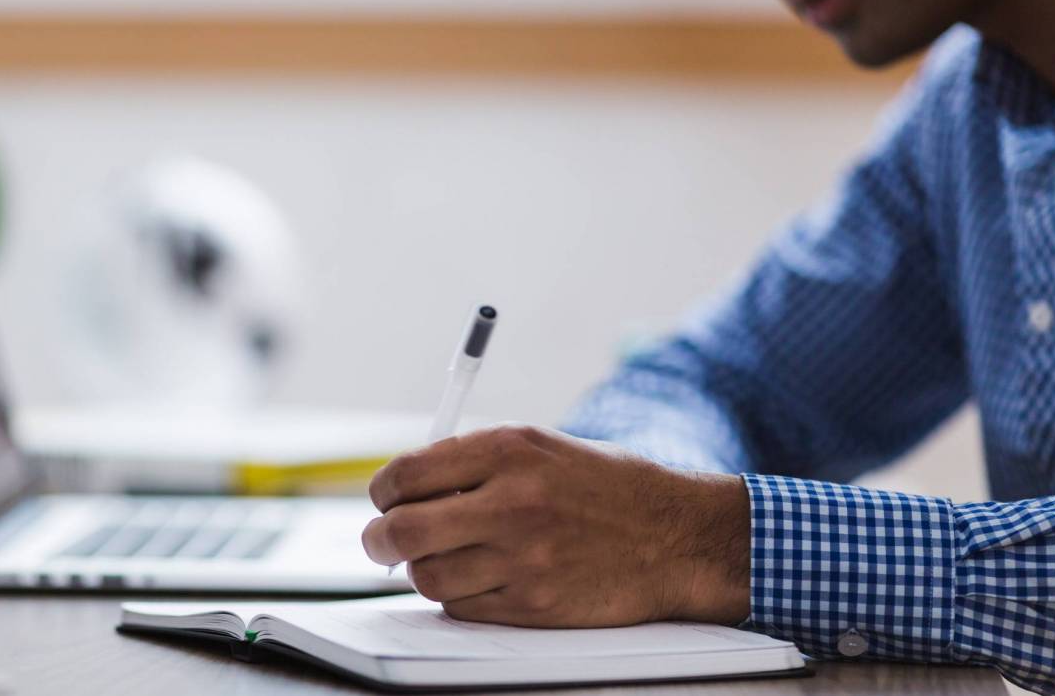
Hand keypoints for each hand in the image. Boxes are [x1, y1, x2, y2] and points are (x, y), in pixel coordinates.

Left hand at [361, 425, 750, 626]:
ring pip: (426, 577)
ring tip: (445, 558)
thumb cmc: (604, 487)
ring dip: (423, 570)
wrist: (676, 537)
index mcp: (509, 450)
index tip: (385, 499)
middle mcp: (512, 501)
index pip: (406, 474)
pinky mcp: (533, 606)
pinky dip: (459, 597)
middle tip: (382, 541)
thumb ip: (472, 461)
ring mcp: (522, 558)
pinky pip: (461, 608)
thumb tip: (402, 488)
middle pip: (402, 531)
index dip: (383, 491)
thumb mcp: (540, 447)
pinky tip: (483, 578)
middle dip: (379, 539)